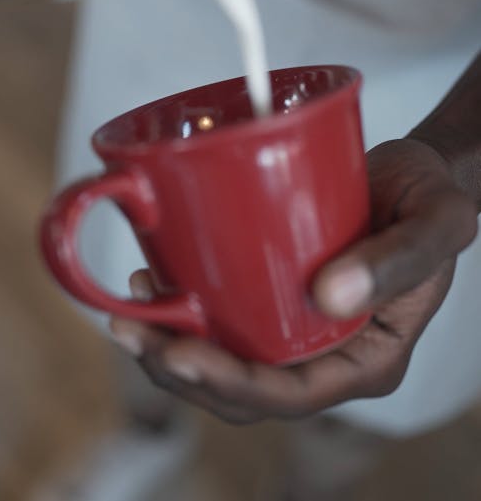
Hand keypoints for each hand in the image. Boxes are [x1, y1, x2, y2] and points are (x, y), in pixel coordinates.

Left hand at [110, 139, 477, 423]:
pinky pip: (227, 319)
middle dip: (181, 370)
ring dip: (171, 345)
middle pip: (244, 390)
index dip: (230, 385)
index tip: (179, 352)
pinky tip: (156, 279)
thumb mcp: (438, 221)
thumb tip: (328, 297)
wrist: (415, 171)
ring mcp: (299, 328)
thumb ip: (400, 260)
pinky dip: (185, 309)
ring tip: (130, 308)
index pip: (291, 396)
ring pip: (227, 359)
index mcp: (368, 358)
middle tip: (129, 328)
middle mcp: (327, 354)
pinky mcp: (278, 296)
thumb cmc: (431, 196)